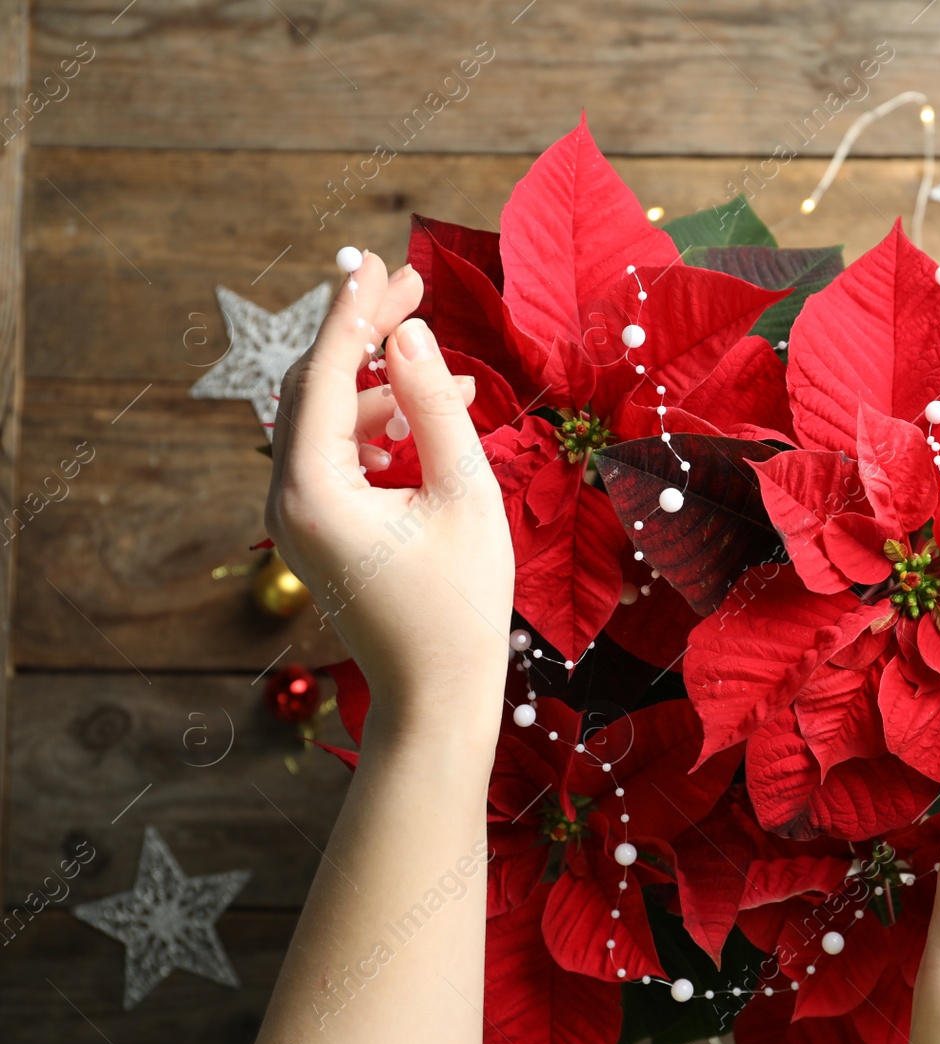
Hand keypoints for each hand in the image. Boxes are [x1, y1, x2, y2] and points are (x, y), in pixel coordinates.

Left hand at [265, 252, 513, 750]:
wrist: (437, 696)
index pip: (321, 374)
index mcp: (313, 491)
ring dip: (380, 387)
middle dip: (362, 337)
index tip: (382, 263)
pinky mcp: (319, 532)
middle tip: (410, 289)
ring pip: (327, 423)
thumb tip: (410, 335)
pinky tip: (428, 421)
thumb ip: (438, 406)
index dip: (353, 313)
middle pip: (315, 390)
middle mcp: (288, 501)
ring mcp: (299, 519)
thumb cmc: (461, 605)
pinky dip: (380, 430)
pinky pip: (338, 458)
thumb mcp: (465, 494)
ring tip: (443, 368)